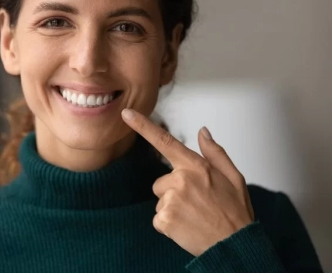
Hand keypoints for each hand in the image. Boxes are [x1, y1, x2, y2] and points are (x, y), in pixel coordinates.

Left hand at [121, 108, 254, 256]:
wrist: (235, 246)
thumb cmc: (235, 212)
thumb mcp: (233, 177)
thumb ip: (214, 152)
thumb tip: (202, 131)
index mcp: (195, 166)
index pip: (164, 140)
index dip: (142, 126)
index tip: (126, 114)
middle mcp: (180, 179)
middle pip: (161, 182)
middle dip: (174, 192)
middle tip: (196, 204)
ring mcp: (171, 199)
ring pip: (160, 200)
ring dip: (172, 208)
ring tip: (194, 217)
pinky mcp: (165, 219)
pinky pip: (158, 218)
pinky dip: (169, 225)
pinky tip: (187, 227)